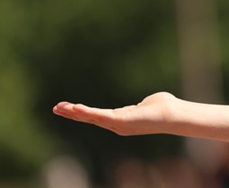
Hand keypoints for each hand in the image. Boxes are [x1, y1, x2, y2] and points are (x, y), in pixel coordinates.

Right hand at [53, 92, 177, 135]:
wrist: (172, 114)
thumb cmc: (162, 108)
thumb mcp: (147, 105)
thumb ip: (142, 105)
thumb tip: (146, 103)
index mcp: (120, 120)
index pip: (97, 117)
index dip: (82, 113)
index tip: (68, 107)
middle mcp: (117, 125)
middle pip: (90, 119)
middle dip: (72, 114)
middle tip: (56, 108)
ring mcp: (118, 124)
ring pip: (92, 118)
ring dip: (75, 113)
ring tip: (61, 108)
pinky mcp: (121, 121)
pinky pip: (100, 116)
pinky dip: (87, 113)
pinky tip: (76, 109)